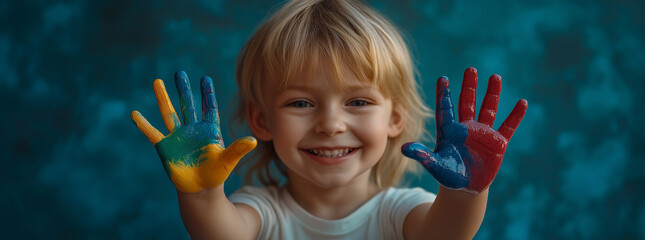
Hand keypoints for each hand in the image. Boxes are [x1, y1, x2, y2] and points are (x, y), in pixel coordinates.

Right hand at [131, 71, 255, 192]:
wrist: (201, 188)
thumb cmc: (217, 173)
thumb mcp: (228, 160)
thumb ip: (238, 149)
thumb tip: (254, 141)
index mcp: (209, 130)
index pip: (208, 108)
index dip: (207, 94)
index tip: (205, 79)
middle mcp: (192, 129)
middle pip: (187, 105)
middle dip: (183, 90)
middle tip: (179, 73)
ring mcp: (178, 137)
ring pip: (169, 113)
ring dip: (163, 98)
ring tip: (157, 81)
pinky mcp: (165, 147)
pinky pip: (153, 133)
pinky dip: (144, 125)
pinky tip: (135, 114)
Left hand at [402, 67, 526, 193]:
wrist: (466, 188)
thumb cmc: (448, 176)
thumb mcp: (434, 165)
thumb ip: (422, 155)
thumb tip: (405, 148)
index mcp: (449, 131)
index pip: (445, 109)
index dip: (443, 95)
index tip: (442, 79)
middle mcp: (466, 128)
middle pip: (467, 102)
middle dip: (469, 86)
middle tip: (470, 69)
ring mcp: (483, 134)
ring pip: (488, 109)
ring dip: (492, 94)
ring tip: (495, 77)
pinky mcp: (497, 143)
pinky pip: (508, 126)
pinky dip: (515, 116)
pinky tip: (523, 102)